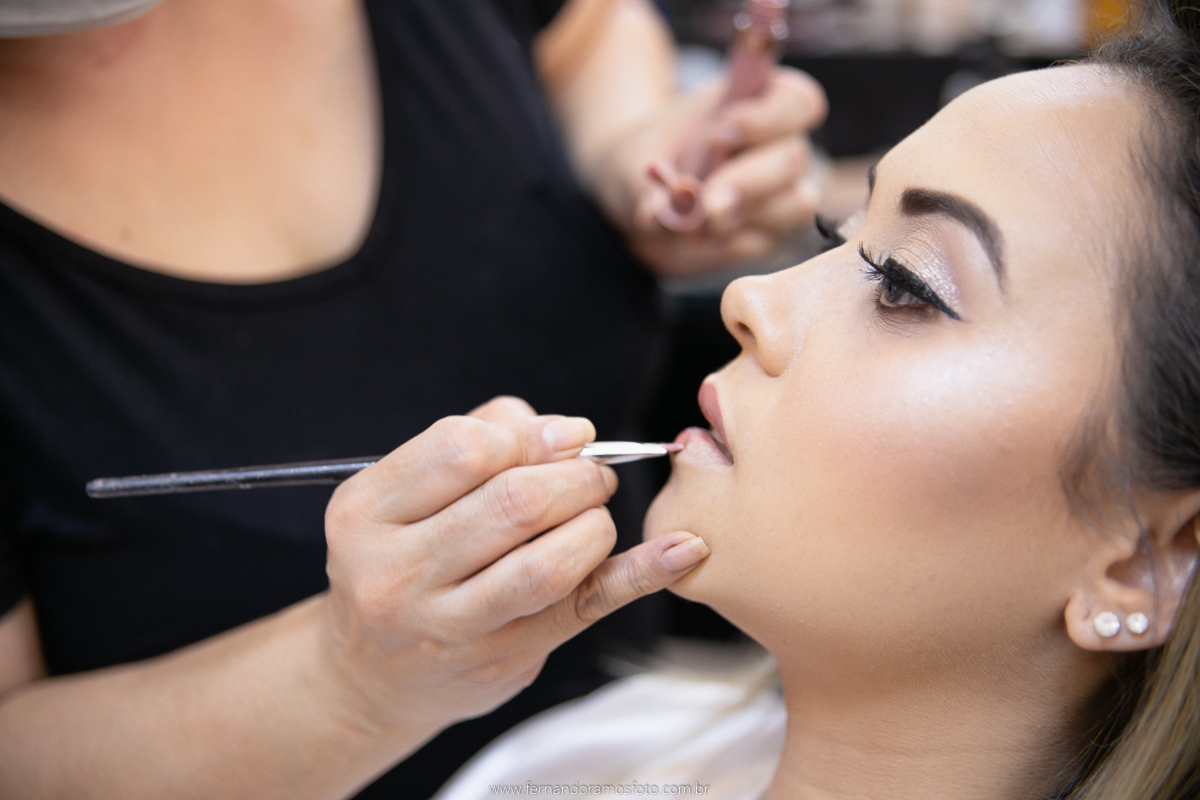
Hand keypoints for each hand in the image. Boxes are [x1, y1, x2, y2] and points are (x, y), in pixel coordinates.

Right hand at [317, 397, 709, 735]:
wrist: (369, 675)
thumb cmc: (400, 561)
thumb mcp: (404, 493)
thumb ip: (479, 439)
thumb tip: (562, 428)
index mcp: (367, 512)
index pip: (462, 450)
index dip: (531, 435)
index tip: (567, 436)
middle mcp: (397, 572)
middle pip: (514, 502)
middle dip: (575, 475)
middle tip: (592, 474)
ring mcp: (449, 625)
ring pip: (548, 562)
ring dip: (594, 522)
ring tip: (595, 513)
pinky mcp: (502, 657)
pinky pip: (582, 608)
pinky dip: (639, 574)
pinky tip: (679, 549)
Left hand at [597, 67, 827, 275]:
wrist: (639, 200)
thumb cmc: (644, 162)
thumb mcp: (631, 162)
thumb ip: (646, 185)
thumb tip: (659, 215)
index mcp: (758, 104)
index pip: (796, 101)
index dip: (768, 117)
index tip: (717, 132)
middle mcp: (779, 148)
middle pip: (793, 159)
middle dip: (750, 180)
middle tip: (708, 203)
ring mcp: (781, 194)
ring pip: (795, 205)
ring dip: (746, 215)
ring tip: (699, 221)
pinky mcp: (768, 235)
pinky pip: (765, 242)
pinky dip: (730, 243)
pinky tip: (700, 238)